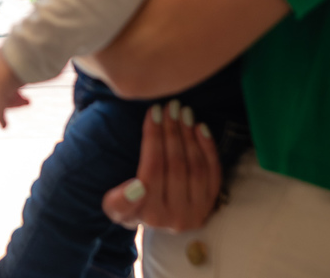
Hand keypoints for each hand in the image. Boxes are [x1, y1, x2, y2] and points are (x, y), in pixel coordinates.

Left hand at [0, 48, 28, 127]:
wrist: (26, 50)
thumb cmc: (26, 49)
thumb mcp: (16, 54)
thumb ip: (15, 61)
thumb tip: (26, 57)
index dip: (3, 84)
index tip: (17, 87)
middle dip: (9, 95)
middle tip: (24, 97)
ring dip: (12, 102)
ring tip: (27, 102)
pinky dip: (1, 117)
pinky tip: (4, 125)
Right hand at [102, 100, 221, 232]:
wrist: (158, 222)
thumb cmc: (132, 208)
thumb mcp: (115, 208)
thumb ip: (120, 201)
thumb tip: (137, 187)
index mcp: (150, 215)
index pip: (152, 171)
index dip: (153, 140)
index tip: (152, 112)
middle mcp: (177, 217)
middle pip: (176, 166)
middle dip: (172, 130)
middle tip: (168, 105)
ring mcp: (198, 211)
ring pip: (196, 167)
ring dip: (189, 136)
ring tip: (182, 111)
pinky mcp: (212, 204)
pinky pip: (214, 172)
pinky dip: (208, 148)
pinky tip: (200, 127)